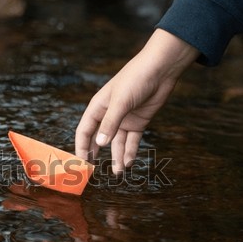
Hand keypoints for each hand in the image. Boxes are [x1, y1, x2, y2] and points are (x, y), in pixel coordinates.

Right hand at [75, 29, 198, 173]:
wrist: (160, 69)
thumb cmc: (135, 79)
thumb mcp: (120, 101)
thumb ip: (110, 123)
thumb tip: (100, 144)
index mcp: (98, 107)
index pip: (85, 131)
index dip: (82, 146)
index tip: (82, 162)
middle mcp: (109, 116)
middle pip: (99, 139)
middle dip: (97, 155)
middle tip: (95, 172)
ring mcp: (124, 120)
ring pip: (117, 143)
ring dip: (116, 157)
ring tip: (118, 173)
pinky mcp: (138, 123)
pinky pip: (132, 141)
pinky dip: (130, 151)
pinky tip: (129, 163)